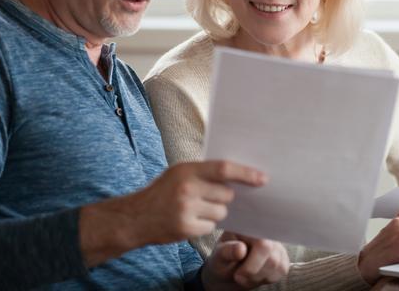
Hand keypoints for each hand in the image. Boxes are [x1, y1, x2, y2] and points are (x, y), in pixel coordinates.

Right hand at [79, 160, 266, 266]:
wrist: (135, 218)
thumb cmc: (162, 192)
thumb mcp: (179, 173)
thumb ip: (204, 172)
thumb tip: (237, 175)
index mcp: (187, 170)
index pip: (223, 169)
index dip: (246, 173)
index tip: (263, 178)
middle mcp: (187, 188)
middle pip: (226, 194)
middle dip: (224, 197)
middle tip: (209, 197)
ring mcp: (186, 210)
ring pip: (221, 212)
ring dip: (215, 212)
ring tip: (195, 209)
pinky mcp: (186, 229)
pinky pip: (211, 227)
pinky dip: (205, 225)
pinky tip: (190, 220)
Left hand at [201, 232, 289, 289]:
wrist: (228, 272)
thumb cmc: (223, 260)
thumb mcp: (219, 256)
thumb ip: (228, 251)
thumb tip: (241, 249)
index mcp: (248, 225)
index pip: (262, 243)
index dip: (253, 262)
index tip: (238, 274)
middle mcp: (266, 230)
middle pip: (272, 257)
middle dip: (253, 273)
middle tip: (238, 276)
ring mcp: (276, 243)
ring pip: (278, 266)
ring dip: (259, 277)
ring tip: (245, 275)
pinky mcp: (282, 256)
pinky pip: (282, 270)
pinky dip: (267, 278)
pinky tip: (256, 275)